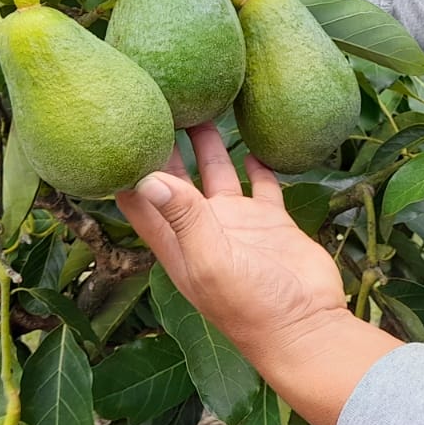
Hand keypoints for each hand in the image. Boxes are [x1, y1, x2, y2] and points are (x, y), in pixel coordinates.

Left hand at [119, 126, 402, 424]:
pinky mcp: (271, 222)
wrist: (307, 327)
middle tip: (158, 97)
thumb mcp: (210, 261)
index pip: (137, 197)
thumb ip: (183, 216)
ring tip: (200, 102)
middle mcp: (200, 228)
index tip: (116, 124)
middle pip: (173, 176)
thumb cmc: (250, 307)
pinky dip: (256, 162)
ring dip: (207, 144)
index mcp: (175, 241)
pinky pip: (261, 184)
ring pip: (216, 173)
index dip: (124, 164)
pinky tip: (253, 137)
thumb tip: (145, 175)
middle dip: (163, 142)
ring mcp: (237, 224)